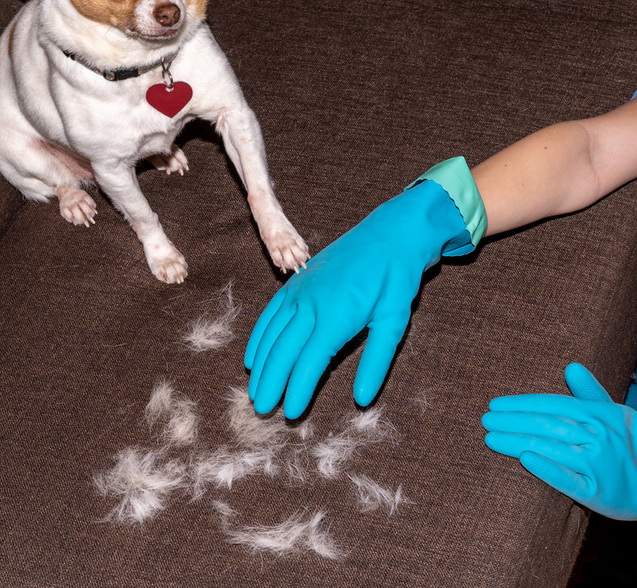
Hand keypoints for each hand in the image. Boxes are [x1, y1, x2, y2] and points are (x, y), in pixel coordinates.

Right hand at [245, 179, 472, 418]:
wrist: (387, 233)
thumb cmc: (394, 279)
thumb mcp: (394, 321)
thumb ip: (377, 361)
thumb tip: (362, 400)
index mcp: (336, 316)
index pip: (310, 362)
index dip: (297, 390)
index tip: (290, 414)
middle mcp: (310, 303)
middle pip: (283, 351)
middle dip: (271, 383)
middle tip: (262, 410)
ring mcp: (299, 291)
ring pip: (272, 334)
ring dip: (261, 365)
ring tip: (254, 391)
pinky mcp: (296, 283)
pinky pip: (270, 314)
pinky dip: (259, 337)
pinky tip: (252, 357)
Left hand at [483, 363, 636, 519]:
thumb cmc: (628, 445)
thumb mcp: (615, 415)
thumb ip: (590, 392)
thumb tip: (571, 366)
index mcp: (599, 415)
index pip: (553, 405)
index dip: (522, 404)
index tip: (495, 404)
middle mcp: (599, 438)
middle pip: (547, 425)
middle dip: (512, 422)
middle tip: (485, 421)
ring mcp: (598, 466)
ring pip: (551, 449)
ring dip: (517, 442)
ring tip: (490, 439)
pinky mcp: (597, 494)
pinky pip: (569, 480)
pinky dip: (548, 469)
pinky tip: (526, 460)